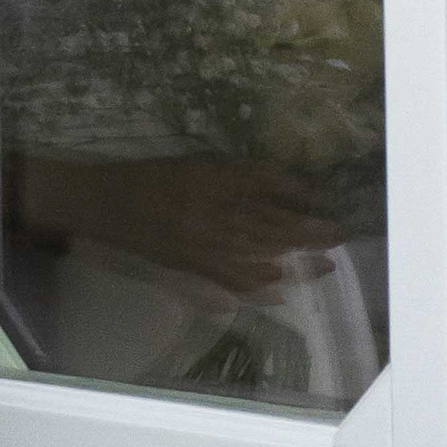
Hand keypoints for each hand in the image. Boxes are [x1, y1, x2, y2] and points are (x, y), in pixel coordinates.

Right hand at [19, 154, 329, 292]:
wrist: (105, 203)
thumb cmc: (148, 176)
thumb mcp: (192, 162)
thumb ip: (231, 173)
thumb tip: (278, 185)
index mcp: (209, 175)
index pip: (264, 182)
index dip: (298, 190)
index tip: (323, 196)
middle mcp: (210, 207)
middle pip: (270, 220)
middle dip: (309, 228)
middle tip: (342, 232)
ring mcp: (201, 240)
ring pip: (258, 251)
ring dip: (296, 259)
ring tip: (326, 262)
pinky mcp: (190, 264)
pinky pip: (231, 278)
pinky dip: (259, 283)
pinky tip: (282, 285)